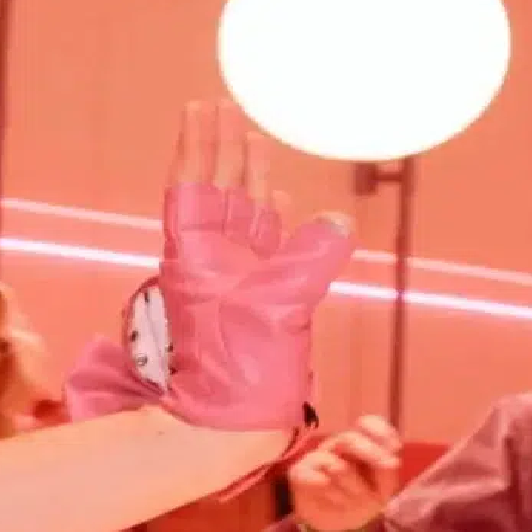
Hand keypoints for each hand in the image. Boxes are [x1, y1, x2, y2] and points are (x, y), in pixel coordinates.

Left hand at [61, 104, 356, 428]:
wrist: (232, 425)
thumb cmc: (242, 371)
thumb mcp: (279, 306)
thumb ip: (310, 258)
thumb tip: (338, 221)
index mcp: (197, 256)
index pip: (193, 184)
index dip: (198, 144)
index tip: (202, 106)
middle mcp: (210, 261)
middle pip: (215, 189)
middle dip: (223, 147)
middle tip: (227, 105)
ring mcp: (232, 279)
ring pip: (239, 213)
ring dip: (247, 175)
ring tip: (253, 139)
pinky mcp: (255, 298)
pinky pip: (263, 246)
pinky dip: (272, 219)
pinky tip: (279, 198)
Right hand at [287, 415, 404, 531]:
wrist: (332, 525)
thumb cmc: (360, 501)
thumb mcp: (382, 489)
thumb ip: (387, 472)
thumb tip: (392, 461)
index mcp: (358, 444)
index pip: (367, 424)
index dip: (380, 431)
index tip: (395, 448)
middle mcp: (337, 446)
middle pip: (350, 439)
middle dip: (372, 455)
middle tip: (388, 470)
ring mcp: (316, 457)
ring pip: (338, 466)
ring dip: (353, 489)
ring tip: (354, 501)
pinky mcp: (299, 472)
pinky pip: (321, 481)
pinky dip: (334, 496)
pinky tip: (335, 502)